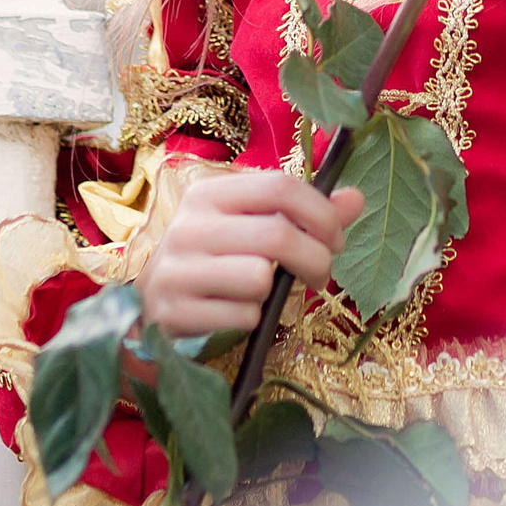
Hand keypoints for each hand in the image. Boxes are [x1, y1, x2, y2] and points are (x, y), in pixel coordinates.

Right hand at [139, 170, 365, 337]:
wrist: (149, 309)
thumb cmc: (214, 261)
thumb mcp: (252, 227)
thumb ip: (305, 214)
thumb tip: (356, 199)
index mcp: (209, 194)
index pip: (280, 186)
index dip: (321, 213)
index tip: (337, 238)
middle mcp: (187, 226)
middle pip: (277, 234)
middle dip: (316, 258)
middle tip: (322, 274)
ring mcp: (175, 269)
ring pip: (259, 278)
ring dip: (274, 293)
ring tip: (264, 294)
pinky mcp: (172, 312)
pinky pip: (242, 316)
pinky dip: (251, 319)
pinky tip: (236, 314)